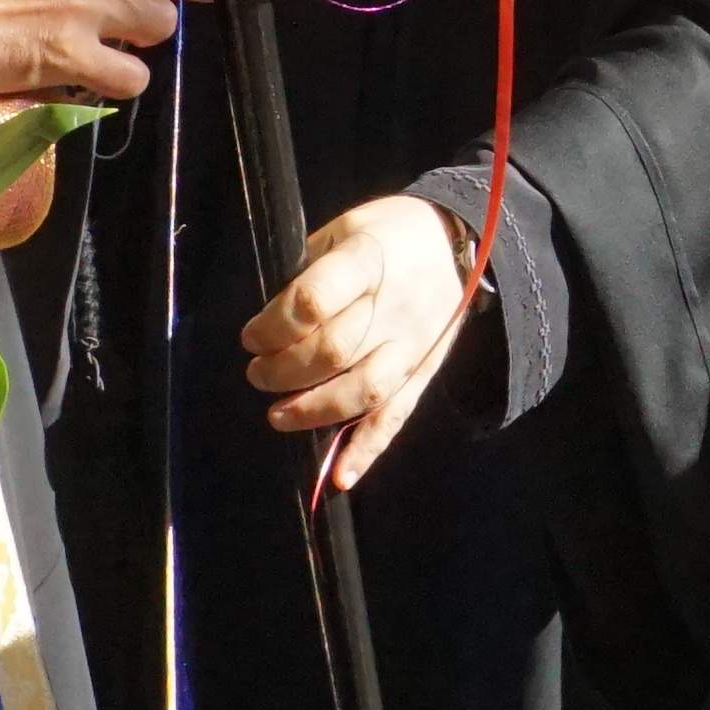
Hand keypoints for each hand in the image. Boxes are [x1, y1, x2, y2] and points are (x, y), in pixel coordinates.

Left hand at [242, 191, 478, 488]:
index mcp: (368, 261)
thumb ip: (309, 274)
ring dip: (314, 410)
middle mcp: (394, 307)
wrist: (458, 242)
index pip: (314, 301)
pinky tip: (339, 478)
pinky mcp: (424, 373)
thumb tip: (268, 325)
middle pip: (333, 351)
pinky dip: (367, 451)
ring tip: (279, 414)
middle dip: (282, 370)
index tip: (251, 336)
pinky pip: (396, 417)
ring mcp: (413, 345)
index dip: (273, 326)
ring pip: (363, 390)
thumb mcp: (342, 231)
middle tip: (257, 373)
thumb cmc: (388, 234)